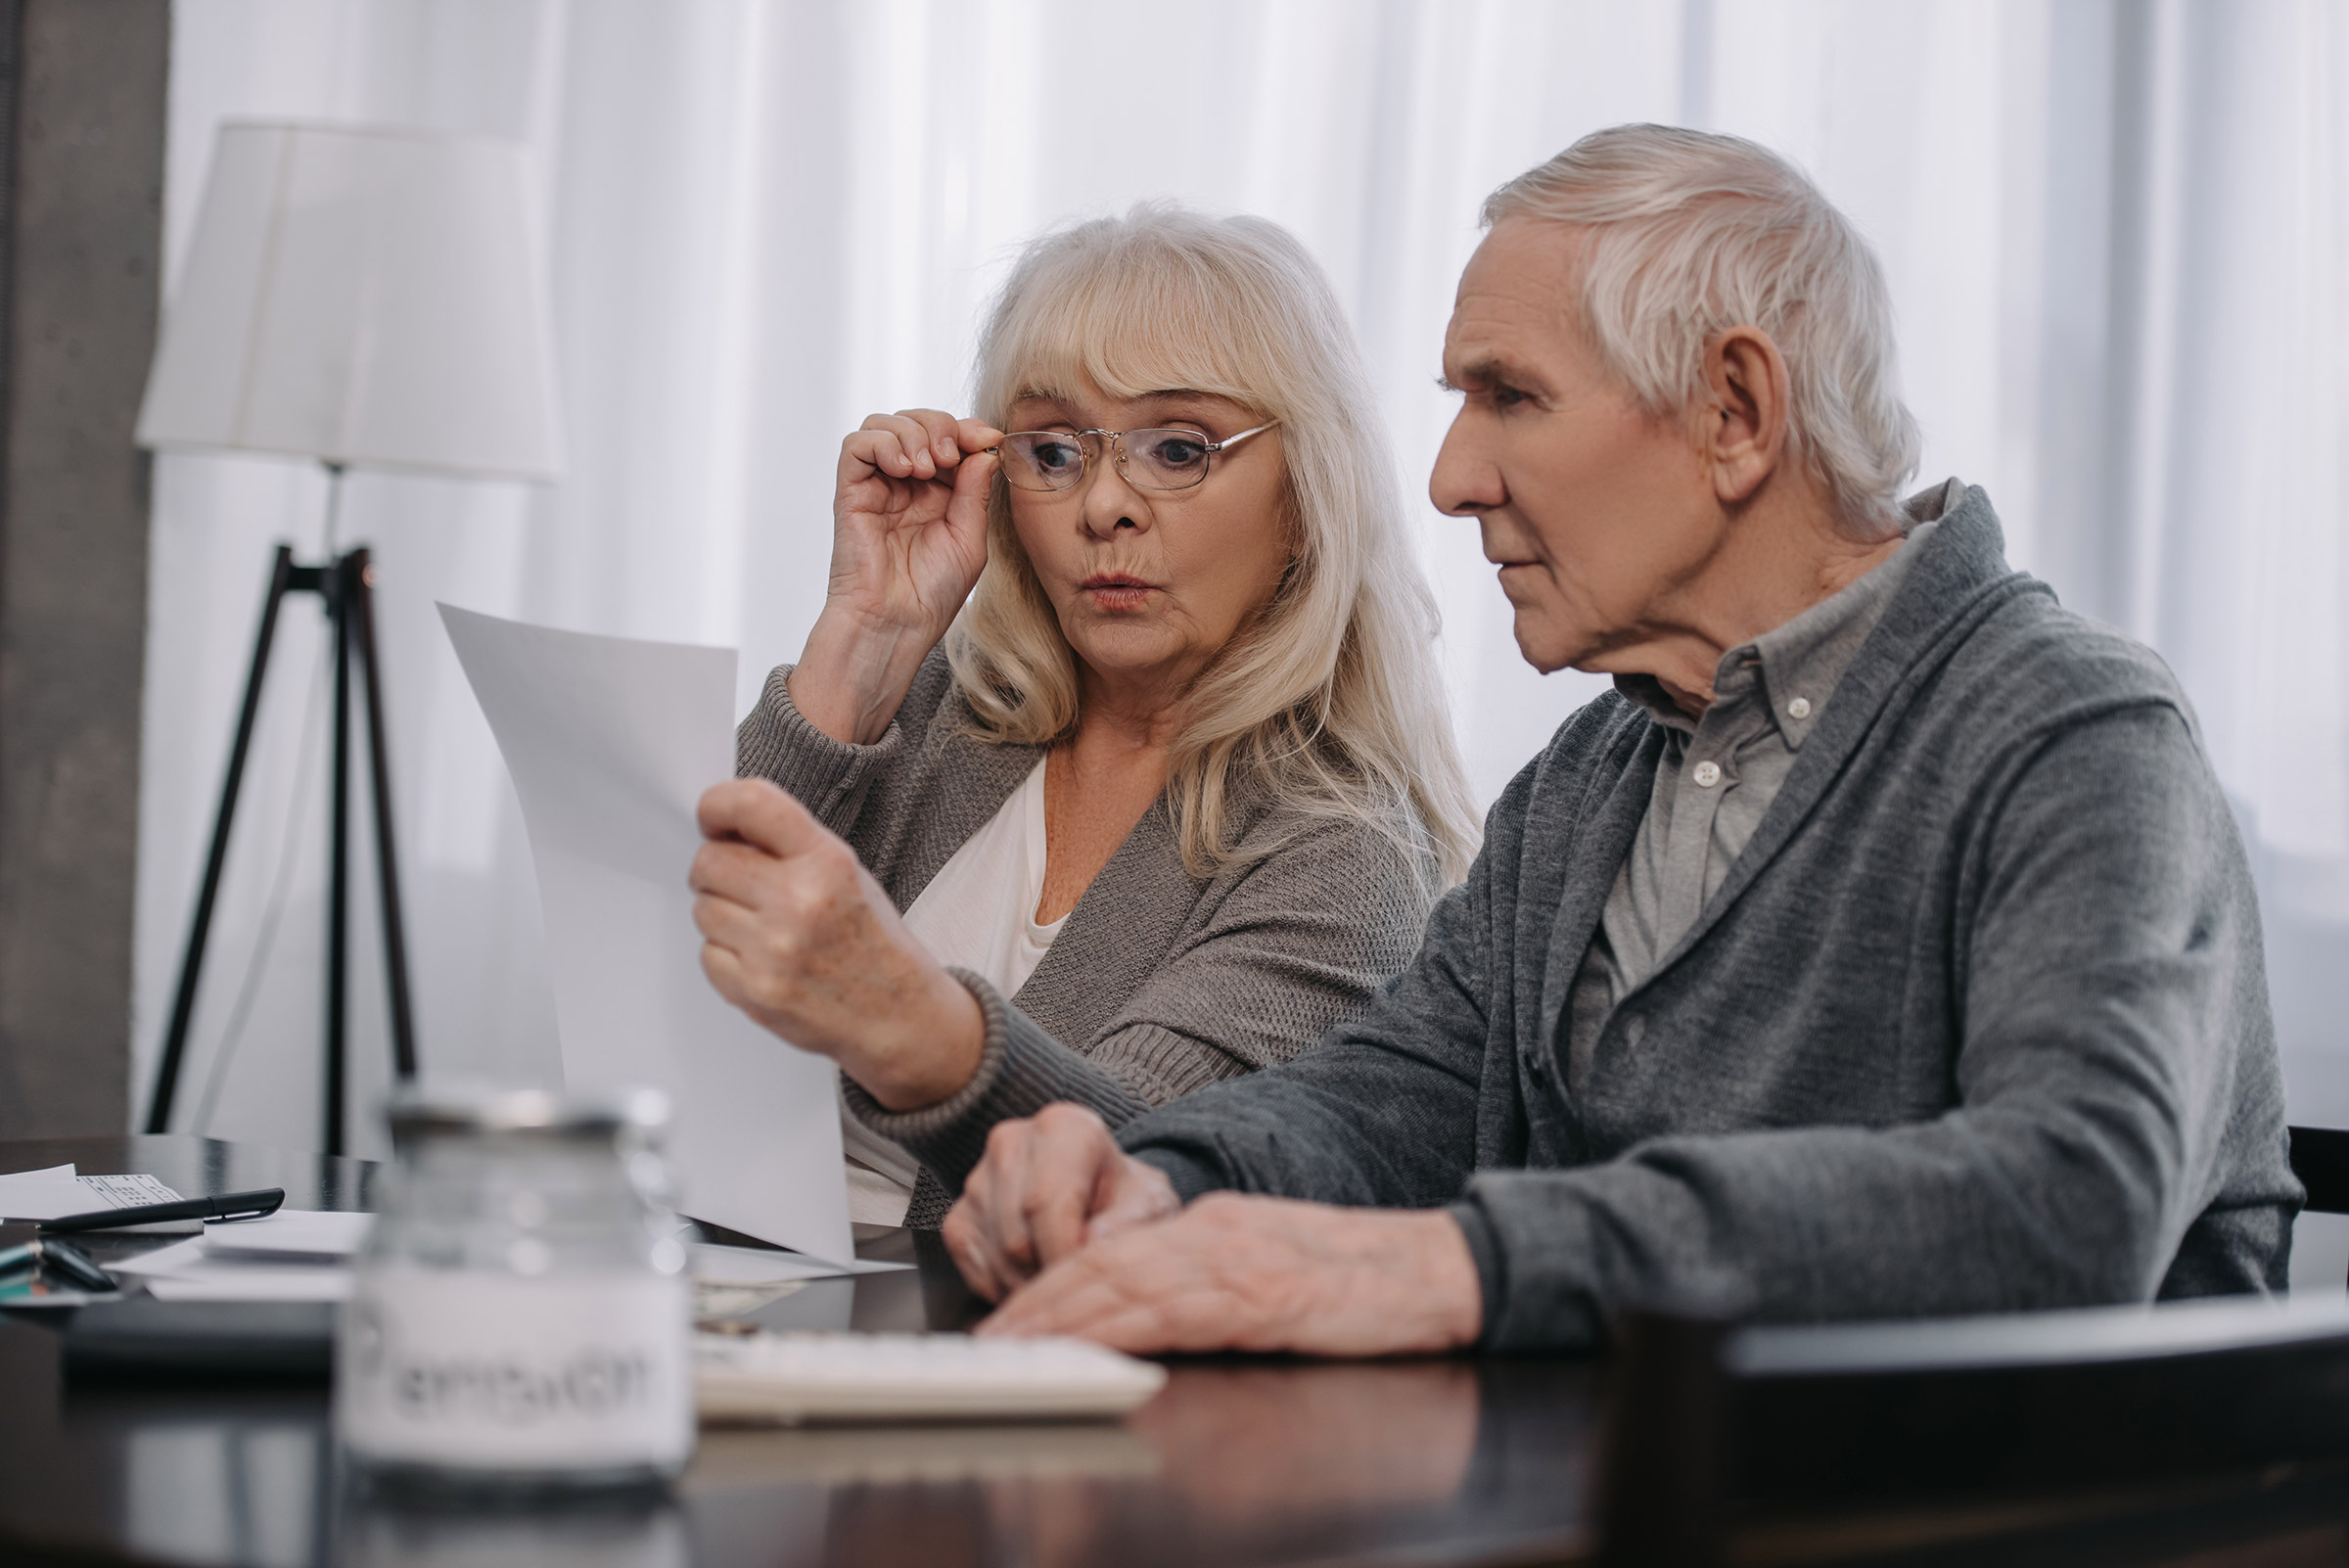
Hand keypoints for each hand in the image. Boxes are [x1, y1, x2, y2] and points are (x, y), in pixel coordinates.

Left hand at [691, 777, 983, 1108]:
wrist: (898, 1015)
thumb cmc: (874, 943)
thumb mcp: (849, 874)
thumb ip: (791, 846)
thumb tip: (723, 829)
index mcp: (827, 862)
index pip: (752, 805)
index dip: (717, 805)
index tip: (712, 818)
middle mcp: (799, 902)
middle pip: (710, 861)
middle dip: (717, 868)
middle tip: (740, 882)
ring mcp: (774, 950)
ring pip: (703, 909)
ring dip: (723, 914)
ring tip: (762, 927)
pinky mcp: (755, 991)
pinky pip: (708, 955)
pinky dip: (726, 955)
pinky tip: (762, 959)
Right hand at [791, 409, 1001, 744]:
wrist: (897, 622)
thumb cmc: (932, 593)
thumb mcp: (970, 539)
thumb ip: (975, 491)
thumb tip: (983, 448)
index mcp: (940, 492)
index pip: (950, 438)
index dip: (968, 429)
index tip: (987, 437)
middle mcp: (906, 484)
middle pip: (918, 421)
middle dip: (941, 426)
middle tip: (950, 455)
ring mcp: (877, 485)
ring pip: (885, 424)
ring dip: (912, 432)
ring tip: (926, 467)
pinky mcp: (851, 490)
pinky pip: (858, 445)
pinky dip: (882, 443)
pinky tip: (903, 469)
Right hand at [942, 1104, 1180, 1301]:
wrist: (1102, 1195)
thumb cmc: (1126, 1200)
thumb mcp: (1149, 1206)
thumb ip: (1129, 1223)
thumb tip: (1093, 1242)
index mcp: (1064, 1127)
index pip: (1047, 1201)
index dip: (1065, 1255)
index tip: (1086, 1283)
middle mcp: (1012, 1142)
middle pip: (1018, 1237)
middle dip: (1051, 1278)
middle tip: (1080, 1290)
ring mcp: (979, 1179)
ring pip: (996, 1257)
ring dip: (1031, 1288)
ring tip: (1065, 1283)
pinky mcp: (959, 1214)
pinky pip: (973, 1268)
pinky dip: (1005, 1290)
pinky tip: (1036, 1280)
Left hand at [975, 1192, 1483, 1356]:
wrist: (1444, 1270)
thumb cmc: (1368, 1283)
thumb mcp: (1276, 1273)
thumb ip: (1217, 1287)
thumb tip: (1161, 1319)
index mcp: (1214, 1227)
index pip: (1113, 1253)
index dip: (1053, 1285)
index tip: (1011, 1317)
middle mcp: (1213, 1234)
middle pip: (1100, 1265)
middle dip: (1035, 1305)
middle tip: (986, 1339)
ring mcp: (1236, 1261)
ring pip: (1122, 1284)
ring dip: (1058, 1319)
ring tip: (1011, 1348)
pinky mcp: (1262, 1295)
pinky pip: (1173, 1311)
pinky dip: (1119, 1329)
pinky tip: (1088, 1348)